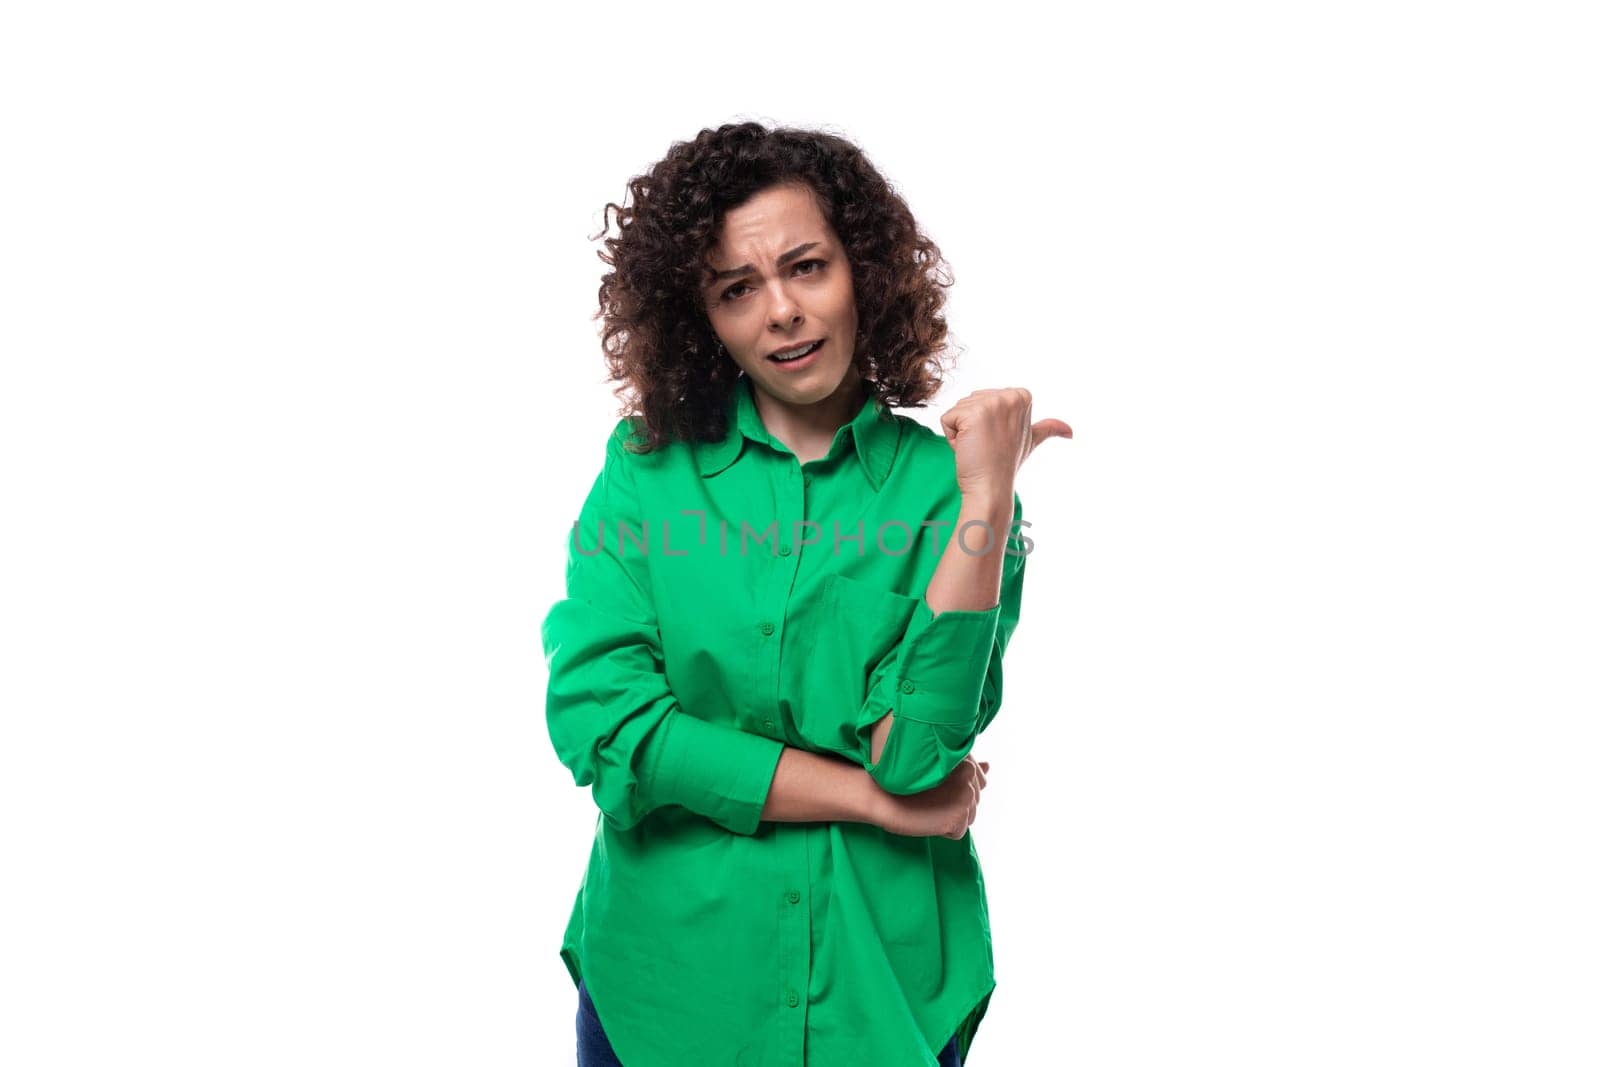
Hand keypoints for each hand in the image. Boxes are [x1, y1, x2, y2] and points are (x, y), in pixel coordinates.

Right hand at [871, 755, 990, 839]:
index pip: (979, 782)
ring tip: (928, 807)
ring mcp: (964, 797)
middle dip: (953, 804)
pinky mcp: (957, 818)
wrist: (878, 794)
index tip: (936, 788)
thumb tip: (989, 766)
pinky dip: (944, 831)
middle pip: (973, 802)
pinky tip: (928, 818)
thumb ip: (967, 768)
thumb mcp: (939, 769)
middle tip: (928, 798)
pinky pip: (958, 832)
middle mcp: (969, 776)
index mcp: (964, 760)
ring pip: (967, 818)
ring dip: (949, 817)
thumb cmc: (905, 781)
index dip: (956, 790)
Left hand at [939, 387, 1071, 503]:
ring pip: (958, 410)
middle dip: (971, 425)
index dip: (985, 422)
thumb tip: (1070, 432)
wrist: (991, 488)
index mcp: (1021, 396)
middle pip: (969, 402)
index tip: (998, 438)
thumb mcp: (1031, 441)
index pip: (984, 398)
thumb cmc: (1006, 465)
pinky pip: (947, 419)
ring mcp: (992, 403)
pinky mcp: (972, 414)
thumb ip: (1048, 429)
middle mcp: (1008, 396)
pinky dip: (951, 437)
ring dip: (961, 432)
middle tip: (987, 445)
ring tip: (979, 447)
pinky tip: (968, 448)